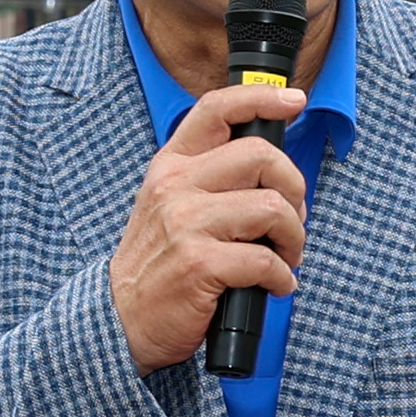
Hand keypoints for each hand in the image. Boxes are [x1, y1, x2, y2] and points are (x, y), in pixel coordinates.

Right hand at [105, 82, 310, 373]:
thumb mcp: (169, 205)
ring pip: (271, 206)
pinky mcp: (199, 264)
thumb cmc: (159, 264)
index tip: (292, 101)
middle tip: (292, 219)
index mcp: (171, 166)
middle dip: (294, 188)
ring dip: (293, 236)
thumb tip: (272, 166)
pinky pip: (265, 260)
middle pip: (261, 155)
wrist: (121, 318)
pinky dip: (282, 277)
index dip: (260, 98)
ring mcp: (185, 224)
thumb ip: (208, 178)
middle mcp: (175, 187)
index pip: (216, 109)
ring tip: (285, 256)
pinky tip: (275, 285)